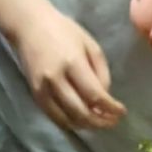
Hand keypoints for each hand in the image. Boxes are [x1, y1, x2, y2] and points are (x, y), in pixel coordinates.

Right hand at [16, 4, 123, 130]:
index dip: (110, 108)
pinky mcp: (34, 94)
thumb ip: (101, 72)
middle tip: (113, 122)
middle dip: (100, 121)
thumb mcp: (90, 45)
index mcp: (72, 63)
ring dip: (86, 125)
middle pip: (81, 112)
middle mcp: (55, 79)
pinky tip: (81, 121)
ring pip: (67, 119)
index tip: (121, 112)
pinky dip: (69, 123)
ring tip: (99, 122)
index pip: (94, 95)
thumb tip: (105, 97)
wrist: (29, 26)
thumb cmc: (63, 31)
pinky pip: (53, 117)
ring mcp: (42, 89)